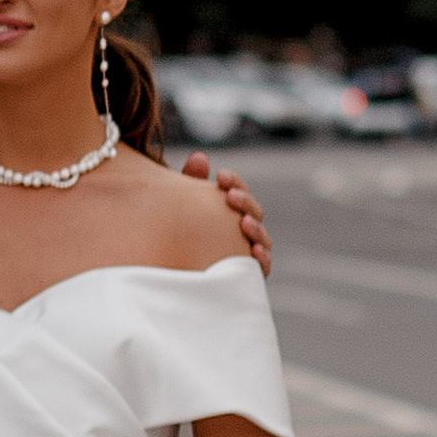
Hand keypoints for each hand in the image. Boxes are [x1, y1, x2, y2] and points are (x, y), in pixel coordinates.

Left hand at [186, 151, 271, 268]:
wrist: (174, 280)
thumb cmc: (178, 239)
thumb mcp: (181, 210)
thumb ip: (191, 185)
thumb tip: (199, 157)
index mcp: (230, 212)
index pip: (239, 192)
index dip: (234, 182)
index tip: (221, 175)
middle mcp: (243, 231)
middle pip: (254, 212)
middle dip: (245, 203)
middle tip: (231, 196)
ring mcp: (248, 253)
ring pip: (262, 237)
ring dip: (256, 228)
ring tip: (244, 222)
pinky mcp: (248, 276)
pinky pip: (262, 267)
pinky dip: (263, 258)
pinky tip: (255, 251)